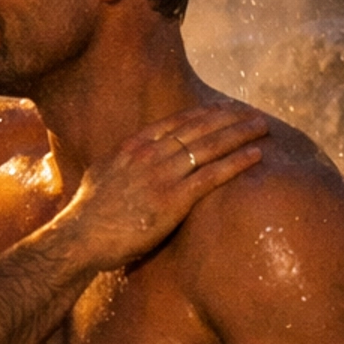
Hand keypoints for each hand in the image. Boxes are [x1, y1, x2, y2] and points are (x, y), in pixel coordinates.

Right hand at [60, 101, 268, 270]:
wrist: (80, 236)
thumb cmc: (88, 213)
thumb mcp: (101, 174)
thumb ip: (120, 163)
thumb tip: (124, 160)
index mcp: (134, 145)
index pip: (177, 121)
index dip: (205, 112)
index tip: (224, 107)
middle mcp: (150, 153)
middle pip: (199, 128)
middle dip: (229, 117)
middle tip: (252, 112)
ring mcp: (163, 174)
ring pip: (210, 146)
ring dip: (240, 134)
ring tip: (262, 126)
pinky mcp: (173, 200)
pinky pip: (212, 175)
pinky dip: (237, 163)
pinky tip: (256, 155)